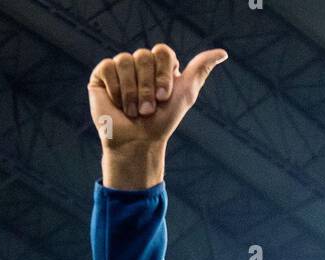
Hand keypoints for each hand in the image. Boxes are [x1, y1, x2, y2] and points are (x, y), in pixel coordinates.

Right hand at [88, 44, 227, 150]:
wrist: (139, 143)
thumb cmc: (162, 122)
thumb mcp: (186, 94)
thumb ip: (200, 70)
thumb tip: (222, 53)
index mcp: (159, 65)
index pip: (162, 51)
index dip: (163, 75)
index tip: (165, 98)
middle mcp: (140, 63)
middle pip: (144, 56)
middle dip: (148, 88)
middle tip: (149, 110)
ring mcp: (120, 67)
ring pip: (125, 61)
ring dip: (133, 93)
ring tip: (134, 112)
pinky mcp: (102, 74)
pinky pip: (108, 68)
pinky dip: (116, 90)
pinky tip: (118, 104)